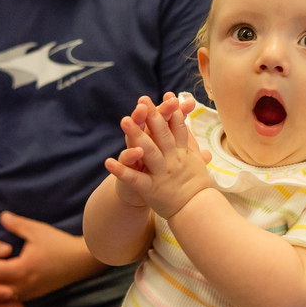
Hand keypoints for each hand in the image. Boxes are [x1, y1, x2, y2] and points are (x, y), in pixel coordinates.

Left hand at [0, 211, 102, 305]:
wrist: (83, 261)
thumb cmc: (60, 244)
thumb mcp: (36, 231)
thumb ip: (16, 225)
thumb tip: (1, 216)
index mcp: (20, 269)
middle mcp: (22, 285)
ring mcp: (29, 292)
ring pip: (0, 300)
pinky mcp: (34, 294)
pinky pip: (11, 300)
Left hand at [105, 95, 212, 217]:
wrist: (196, 211)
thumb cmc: (196, 186)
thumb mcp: (197, 161)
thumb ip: (190, 142)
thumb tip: (186, 123)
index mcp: (184, 153)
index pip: (179, 128)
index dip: (173, 111)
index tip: (167, 95)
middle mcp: (173, 161)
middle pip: (163, 135)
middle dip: (152, 116)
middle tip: (143, 100)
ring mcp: (162, 174)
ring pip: (149, 152)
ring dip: (136, 136)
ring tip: (124, 120)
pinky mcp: (151, 189)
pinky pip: (134, 179)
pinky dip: (121, 171)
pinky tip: (108, 162)